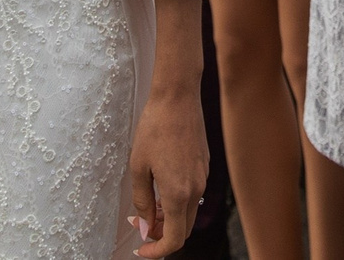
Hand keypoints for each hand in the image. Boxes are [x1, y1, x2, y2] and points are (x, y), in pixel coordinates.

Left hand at [125, 87, 205, 256]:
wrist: (178, 97)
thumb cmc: (155, 128)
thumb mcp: (139, 167)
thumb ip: (142, 201)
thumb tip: (146, 225)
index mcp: (179, 193)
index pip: (174, 239)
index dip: (157, 251)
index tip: (141, 250)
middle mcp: (196, 189)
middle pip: (184, 229)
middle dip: (162, 234)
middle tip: (140, 225)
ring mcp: (203, 177)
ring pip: (189, 212)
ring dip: (170, 217)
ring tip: (148, 205)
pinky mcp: (204, 165)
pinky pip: (193, 194)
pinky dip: (178, 201)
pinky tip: (161, 187)